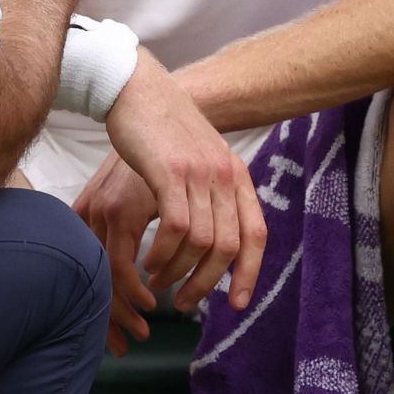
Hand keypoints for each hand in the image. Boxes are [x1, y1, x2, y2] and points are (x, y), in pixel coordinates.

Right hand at [75, 61, 266, 354]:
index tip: (237, 305)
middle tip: (183, 302)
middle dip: (205, 283)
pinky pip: (176, 226)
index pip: (256, 234)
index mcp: (235, 175)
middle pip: (227, 247)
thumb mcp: (199, 159)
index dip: (251, 274)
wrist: (137, 87)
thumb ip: (212, 192)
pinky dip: (163, 251)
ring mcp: (199, 173)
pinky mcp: (170, 171)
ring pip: (201, 242)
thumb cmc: (161, 128)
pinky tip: (147, 261)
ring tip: (158, 282)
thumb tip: (213, 237)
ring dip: (178, 271)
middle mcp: (224, 175)